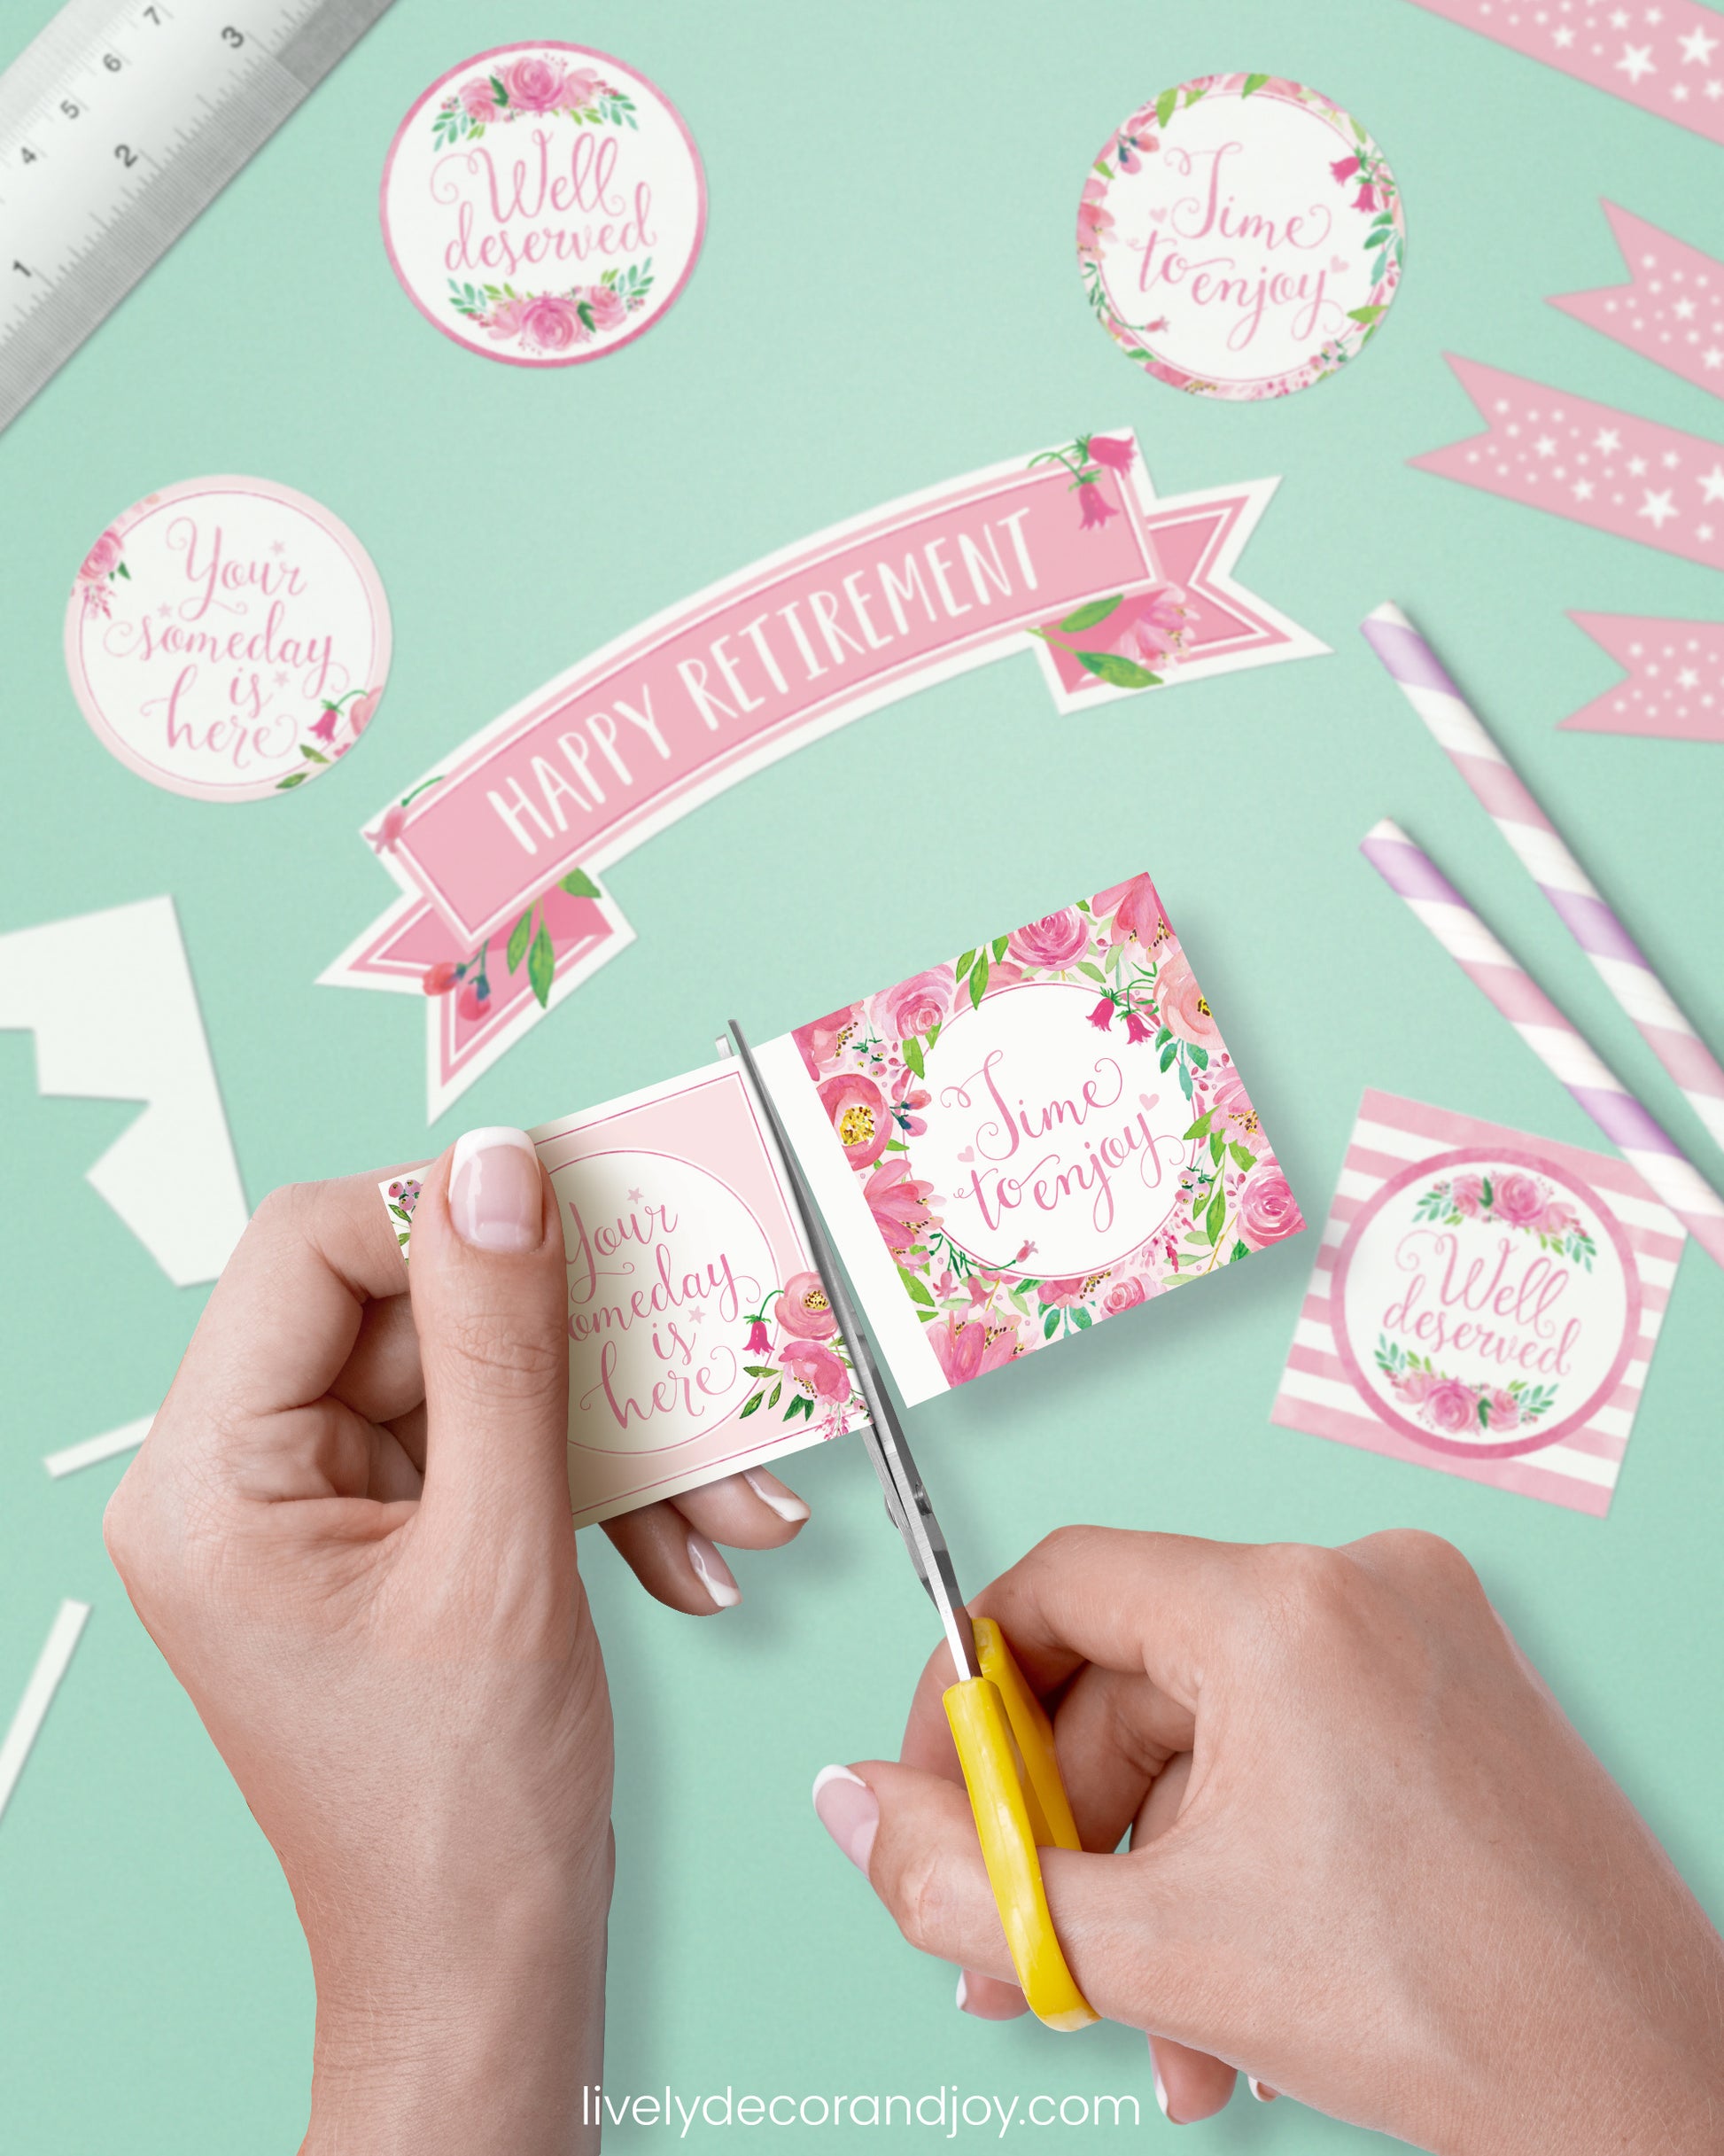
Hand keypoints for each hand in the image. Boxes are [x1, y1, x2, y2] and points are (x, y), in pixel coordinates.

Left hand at [104, 1130, 809, 2154]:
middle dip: (569, 1341)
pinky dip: (600, 1485)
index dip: (447, 1214)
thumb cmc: (462, 1814)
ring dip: (612, 1428)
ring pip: (478, 1377)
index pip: (309, 1249)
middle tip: (683, 1342)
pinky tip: (690, 1554)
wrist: (486, 1971)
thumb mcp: (500, 1556)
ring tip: (726, 1503)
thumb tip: (498, 1167)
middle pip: (408, 1308)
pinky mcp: (393, 1535)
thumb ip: (503, 1346)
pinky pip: (500, 1447)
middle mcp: (244, 1478)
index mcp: (211, 1480)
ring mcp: (322, 1508)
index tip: (580, 1215)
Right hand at [813, 1528, 1723, 2149]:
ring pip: (1210, 1737)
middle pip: (1129, 1677)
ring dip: (1152, 1879)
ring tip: (1140, 2020)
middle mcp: (1355, 1584)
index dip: (968, 1696)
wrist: (1654, 2094)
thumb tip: (847, 1808)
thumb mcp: (1155, 1954)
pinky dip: (1238, 1857)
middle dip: (1063, 1832)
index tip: (939, 1797)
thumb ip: (966, 1880)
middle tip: (1018, 1949)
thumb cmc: (1447, 2016)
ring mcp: (1417, 1634)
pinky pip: (1289, 1749)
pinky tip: (1227, 1997)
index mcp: (1281, 1608)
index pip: (1057, 1584)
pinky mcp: (1454, 1690)